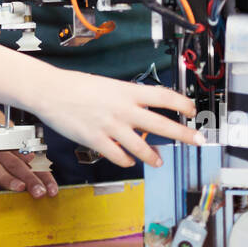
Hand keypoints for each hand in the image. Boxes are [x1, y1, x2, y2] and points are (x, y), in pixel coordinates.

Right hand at [27, 69, 201, 168]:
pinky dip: (126, 160)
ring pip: (142, 147)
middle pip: (161, 124)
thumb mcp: (108, 85)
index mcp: (126, 91)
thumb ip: (126, 99)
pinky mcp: (97, 140)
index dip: (182, 104)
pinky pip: (119, 156)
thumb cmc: (76, 86)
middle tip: (198, 140)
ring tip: (158, 161)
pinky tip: (129, 160)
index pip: (163, 96)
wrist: (49, 91)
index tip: (192, 110)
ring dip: (154, 156)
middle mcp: (123, 109)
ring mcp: (111, 126)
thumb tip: (142, 111)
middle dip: (183, 134)